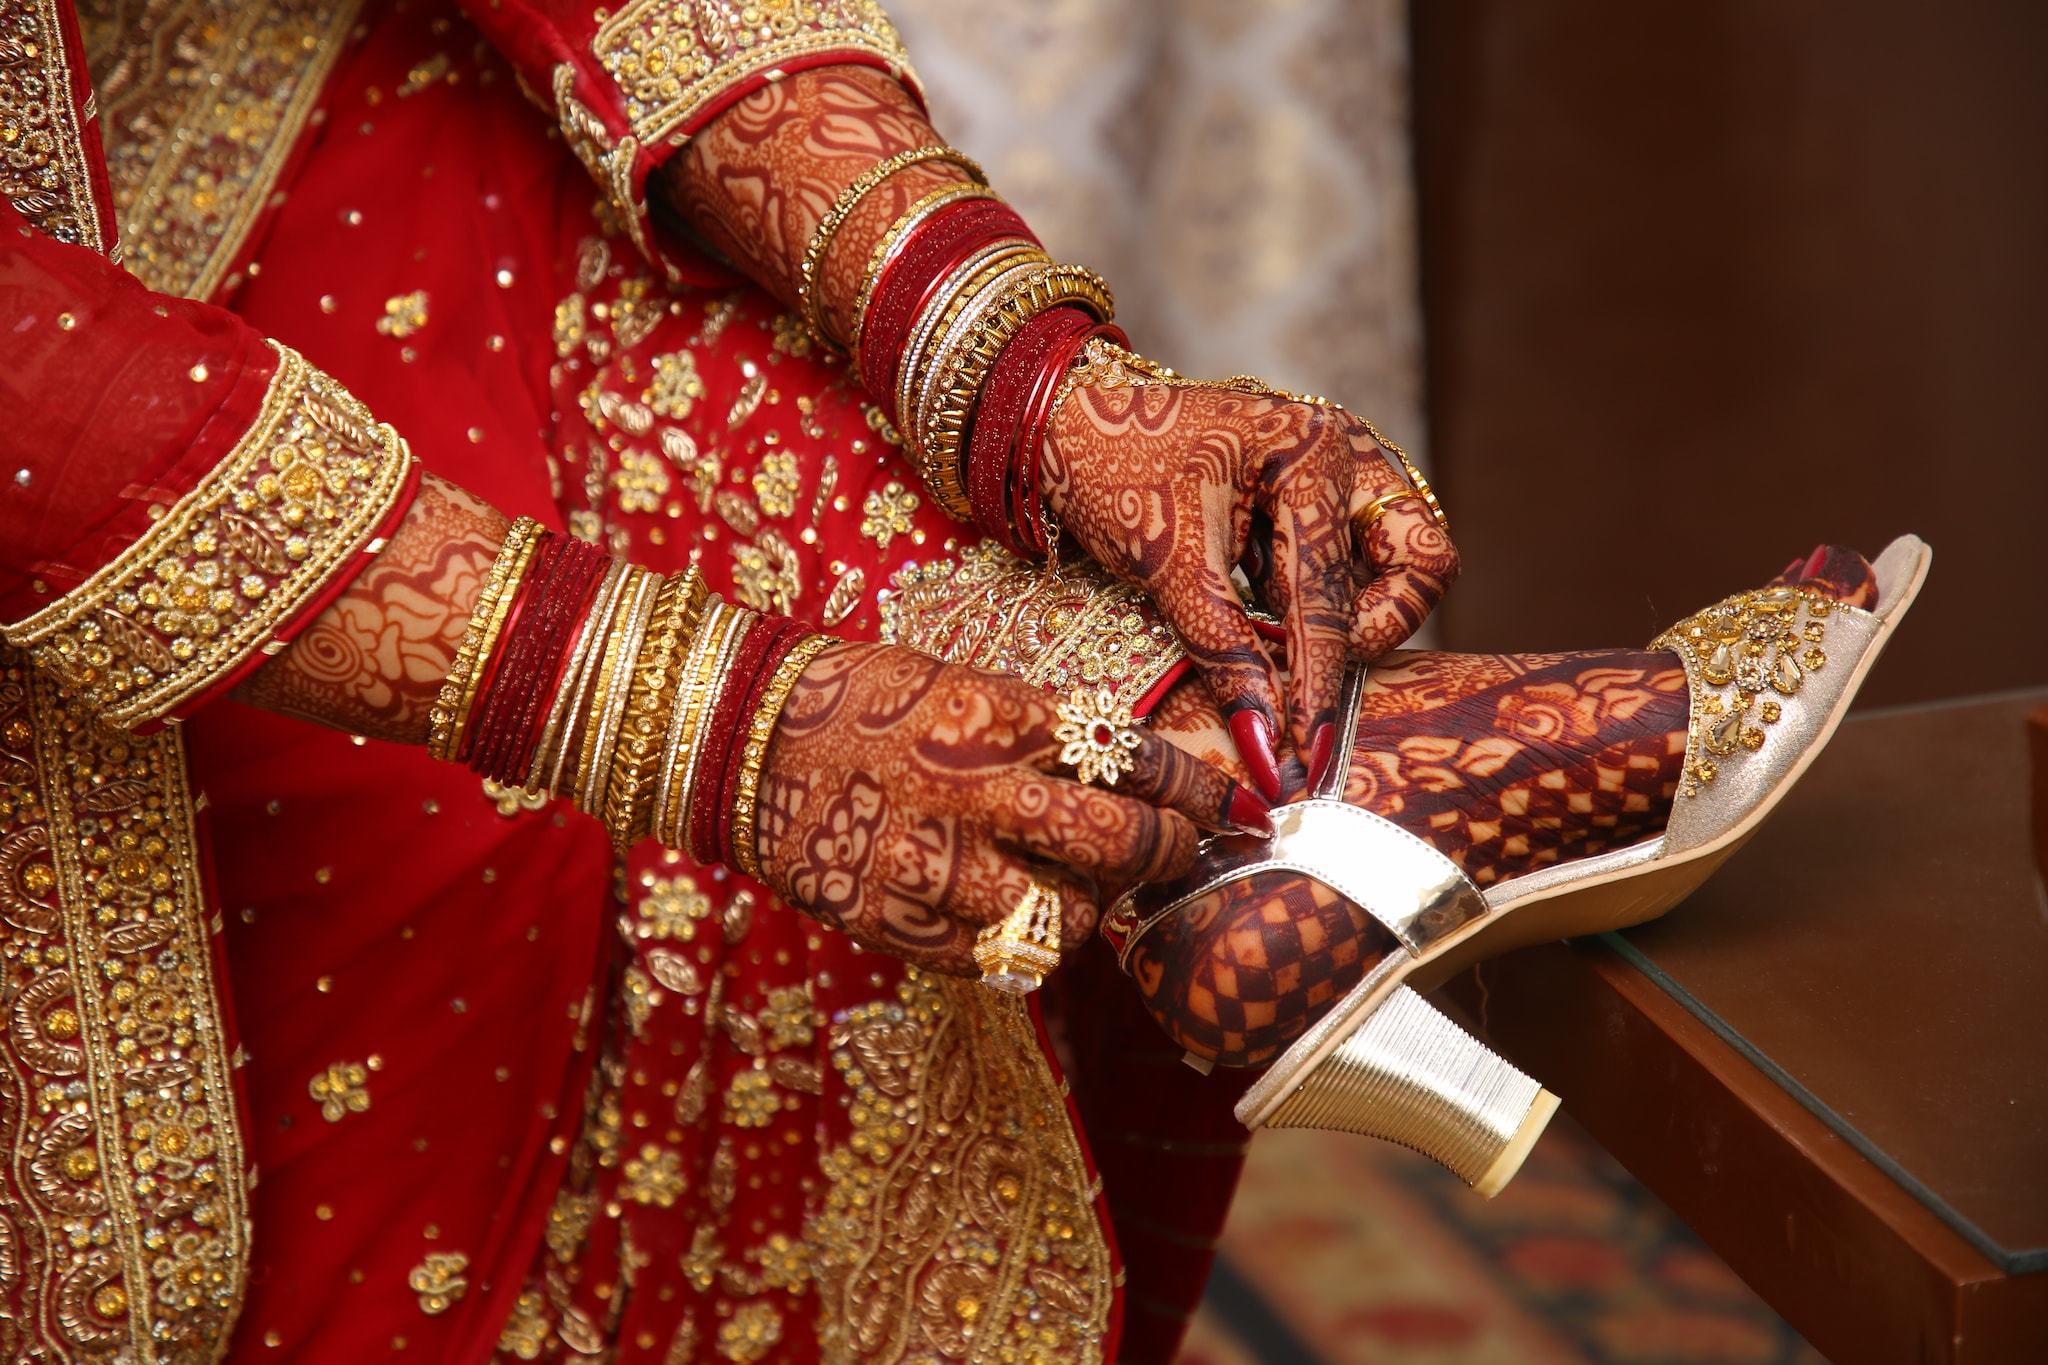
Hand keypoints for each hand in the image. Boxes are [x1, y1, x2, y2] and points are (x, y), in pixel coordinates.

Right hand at [753, 642, 1244, 975]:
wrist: (744, 740)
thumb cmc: (862, 701)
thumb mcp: (964, 686)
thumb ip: (1044, 734)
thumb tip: (1135, 775)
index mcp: (999, 717)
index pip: (1134, 755)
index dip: (1198, 786)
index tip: (1230, 803)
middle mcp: (976, 791)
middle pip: (1120, 841)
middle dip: (1170, 851)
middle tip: (1180, 851)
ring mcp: (934, 864)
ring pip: (1066, 919)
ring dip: (1093, 911)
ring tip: (1085, 893)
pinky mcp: (897, 923)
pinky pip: (995, 960)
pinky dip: (1023, 948)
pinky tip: (1016, 919)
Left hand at [1042, 383, 1457, 800]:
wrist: (1064, 423)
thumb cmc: (1111, 471)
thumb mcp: (1167, 565)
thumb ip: (1224, 651)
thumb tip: (1268, 746)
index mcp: (1311, 451)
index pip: (1331, 593)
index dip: (1318, 681)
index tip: (1307, 751)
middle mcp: (1345, 454)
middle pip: (1423, 563)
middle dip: (1378, 626)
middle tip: (1310, 663)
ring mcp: (1340, 473)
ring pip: (1399, 565)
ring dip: (1350, 614)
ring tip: (1275, 636)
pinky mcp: (1320, 499)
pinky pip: (1354, 563)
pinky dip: (1319, 602)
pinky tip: (1265, 617)